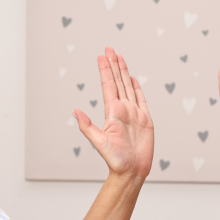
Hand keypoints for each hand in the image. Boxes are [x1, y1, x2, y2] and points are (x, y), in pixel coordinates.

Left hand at [74, 47, 153, 179]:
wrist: (132, 171)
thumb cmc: (115, 160)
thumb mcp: (99, 142)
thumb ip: (87, 126)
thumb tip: (74, 111)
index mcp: (112, 112)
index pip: (108, 85)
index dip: (105, 70)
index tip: (101, 56)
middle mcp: (122, 110)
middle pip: (117, 81)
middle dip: (113, 65)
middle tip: (109, 48)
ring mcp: (134, 113)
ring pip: (128, 86)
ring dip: (123, 72)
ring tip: (119, 57)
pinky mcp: (145, 119)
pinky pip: (141, 99)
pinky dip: (137, 87)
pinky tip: (132, 78)